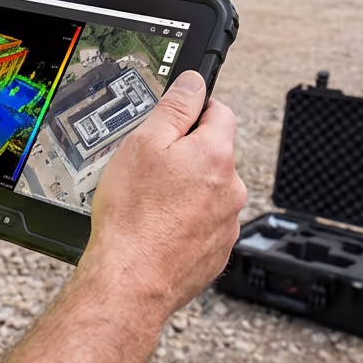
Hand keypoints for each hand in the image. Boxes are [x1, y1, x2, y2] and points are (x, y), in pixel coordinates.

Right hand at [79, 70, 246, 318]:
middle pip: (213, 153)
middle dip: (186, 153)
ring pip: (208, 190)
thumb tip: (194, 83)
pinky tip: (156, 226)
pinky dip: (183, 220)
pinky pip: (203, 223)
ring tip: (149, 201)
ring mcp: (227, 225)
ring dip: (186, 189)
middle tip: (149, 165)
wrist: (130, 279)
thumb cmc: (133, 214)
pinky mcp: (216, 253)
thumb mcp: (144, 142)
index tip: (175, 118)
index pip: (220, 112)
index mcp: (217, 156)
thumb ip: (175, 107)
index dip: (195, 108)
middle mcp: (232, 190)